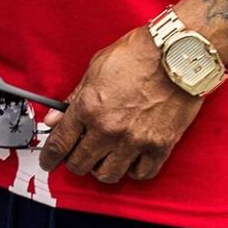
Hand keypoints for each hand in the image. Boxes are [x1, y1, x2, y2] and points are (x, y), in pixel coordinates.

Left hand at [39, 26, 202, 183]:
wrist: (178, 52)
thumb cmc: (140, 53)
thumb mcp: (97, 66)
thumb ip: (76, 95)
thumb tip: (56, 116)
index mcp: (89, 107)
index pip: (59, 144)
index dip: (49, 157)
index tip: (49, 160)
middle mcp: (109, 129)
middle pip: (80, 164)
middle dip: (75, 161)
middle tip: (78, 154)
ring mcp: (135, 141)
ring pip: (108, 175)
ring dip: (102, 168)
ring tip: (105, 156)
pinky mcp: (160, 146)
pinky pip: (141, 174)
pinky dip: (133, 169)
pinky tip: (131, 158)